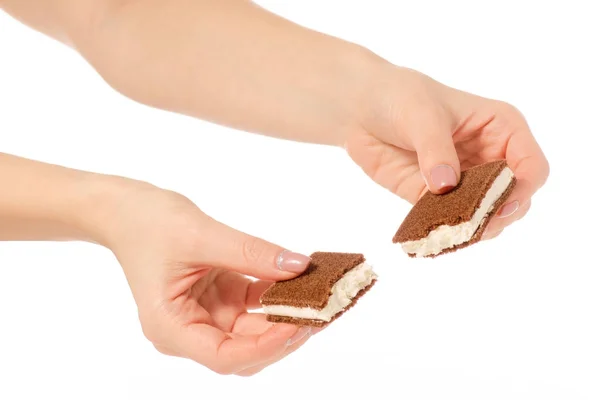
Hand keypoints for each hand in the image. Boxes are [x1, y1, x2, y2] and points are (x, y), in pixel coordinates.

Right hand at [95, 180, 315, 375]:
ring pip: (255, 333)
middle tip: (322, 309)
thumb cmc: (148, 222)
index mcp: (170, 328)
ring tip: (318, 298)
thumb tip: (300, 266)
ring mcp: (205, 317)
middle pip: (245, 350)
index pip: (224, 356)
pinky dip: (277, 298)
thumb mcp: (201, 235)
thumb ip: (252, 253)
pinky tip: (300, 283)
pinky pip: (254, 308)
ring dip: (286, 318)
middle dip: (284, 334)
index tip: (300, 321)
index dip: (266, 345)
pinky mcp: (218, 300)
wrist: (127, 210)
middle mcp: (188, 331)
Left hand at [345, 65, 549, 238]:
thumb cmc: (399, 97)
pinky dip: (447, 232)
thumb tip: (446, 186)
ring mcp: (465, 181)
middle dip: (499, 215)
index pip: (532, 167)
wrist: (362, 108)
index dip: (522, 189)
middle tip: (474, 224)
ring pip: (487, 216)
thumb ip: (436, 150)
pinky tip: (435, 236)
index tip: (499, 203)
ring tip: (453, 231)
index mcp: (501, 129)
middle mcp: (490, 158)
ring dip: (474, 228)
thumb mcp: (421, 115)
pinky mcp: (437, 198)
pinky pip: (452, 222)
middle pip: (515, 199)